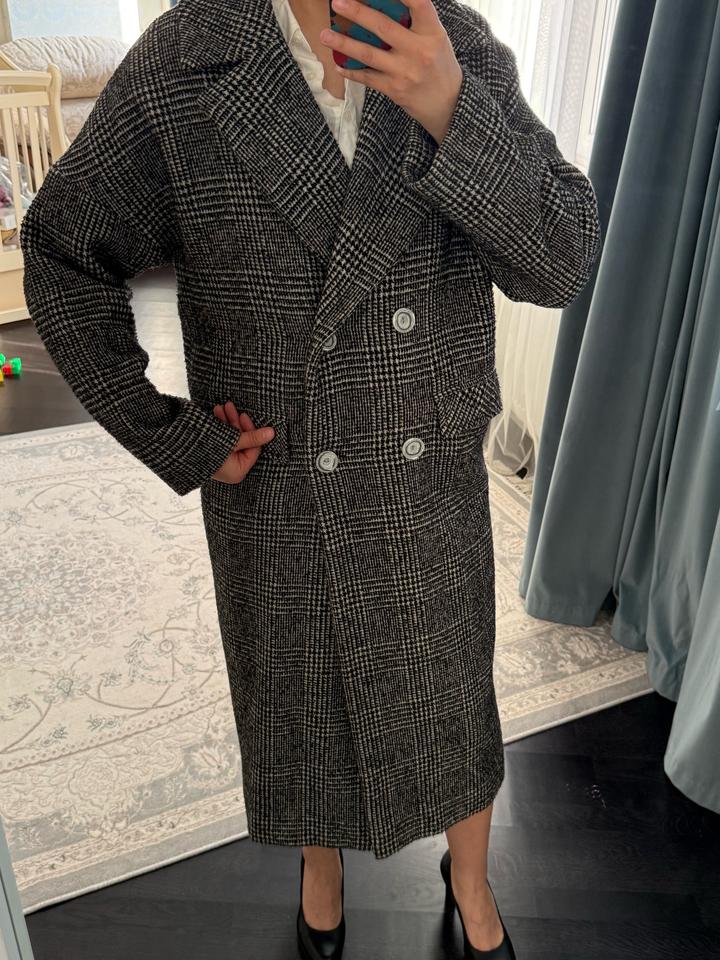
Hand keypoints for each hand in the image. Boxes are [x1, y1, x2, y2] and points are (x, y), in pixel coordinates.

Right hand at [211, 401, 275, 483]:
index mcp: (238, 472)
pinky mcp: (211, 457)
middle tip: (230, 406)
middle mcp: (230, 470)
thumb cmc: (206, 448)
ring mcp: (220, 464)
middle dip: (235, 423)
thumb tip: (272, 433)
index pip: (254, 448)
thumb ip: (252, 437)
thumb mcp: (233, 441)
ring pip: (230, 440)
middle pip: (242, 443)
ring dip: (226, 422)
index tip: (243, 414)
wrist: (174, 448)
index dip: (250, 430)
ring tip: (220, 407)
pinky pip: (220, 442)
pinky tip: (215, 414)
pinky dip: (219, 428)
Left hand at [320, 0, 462, 144]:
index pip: (418, 3)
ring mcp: (405, 72)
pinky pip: (368, 78)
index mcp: (433, 32)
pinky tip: (338, 64)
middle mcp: (419, 51)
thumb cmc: (440, 65)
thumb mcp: (436, 39)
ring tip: (324, 35)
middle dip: (358, 13)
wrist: (448, 105)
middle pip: (384, 27)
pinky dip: (351, 71)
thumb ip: (416, 22)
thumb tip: (382, 5)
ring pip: (370, 54)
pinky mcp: (395, 89)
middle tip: (337, 2)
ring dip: (344, 44)